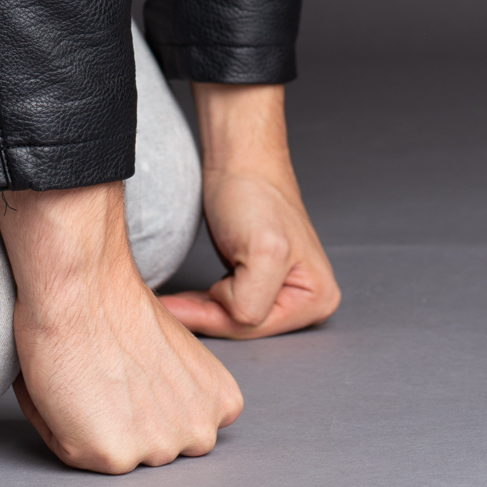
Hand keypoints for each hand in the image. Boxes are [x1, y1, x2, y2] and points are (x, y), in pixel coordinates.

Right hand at [0, 179, 242, 472]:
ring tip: (89, 379)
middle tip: (108, 377)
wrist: (86, 287)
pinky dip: (61, 427)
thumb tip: (158, 413)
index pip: (184, 430)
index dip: (152, 403)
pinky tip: (68, 387)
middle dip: (130, 422)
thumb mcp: (182, 357)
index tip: (136, 374)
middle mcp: (199, 435)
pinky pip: (75, 454)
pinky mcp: (115, 456)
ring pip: (115, 455)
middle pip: (152, 448)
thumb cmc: (122, 307)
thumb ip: (182, 394)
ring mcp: (159, 450)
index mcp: (222, 403)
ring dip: (96, 428)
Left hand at [160, 83, 340, 339]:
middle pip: (244, 326)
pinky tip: (184, 297)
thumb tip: (232, 320)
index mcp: (318, 298)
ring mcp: (284, 290)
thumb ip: (253, 302)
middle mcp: (307, 300)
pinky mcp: (261, 279)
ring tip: (173, 302)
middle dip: (209, 313)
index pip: (255, 327)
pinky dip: (202, 303)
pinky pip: (227, 305)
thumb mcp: (263, 252)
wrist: (239, 159)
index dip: (221, 310)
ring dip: (201, 309)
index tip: (184, 300)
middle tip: (169, 306)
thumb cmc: (254, 194)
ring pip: (231, 318)